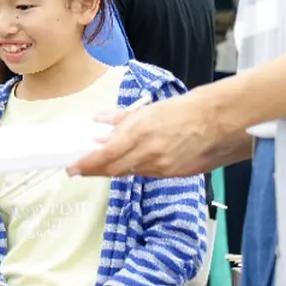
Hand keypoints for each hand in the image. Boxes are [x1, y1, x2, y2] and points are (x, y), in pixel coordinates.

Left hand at [68, 91, 227, 178]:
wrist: (214, 121)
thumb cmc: (179, 111)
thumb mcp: (145, 111)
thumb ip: (118, 119)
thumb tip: (97, 122)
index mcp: (139, 133)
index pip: (105, 155)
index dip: (86, 164)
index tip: (72, 168)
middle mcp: (147, 153)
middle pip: (112, 169)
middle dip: (93, 171)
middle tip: (78, 170)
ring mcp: (159, 166)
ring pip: (127, 173)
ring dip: (110, 170)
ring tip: (97, 165)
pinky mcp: (170, 173)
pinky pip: (142, 174)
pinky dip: (130, 169)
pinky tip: (123, 164)